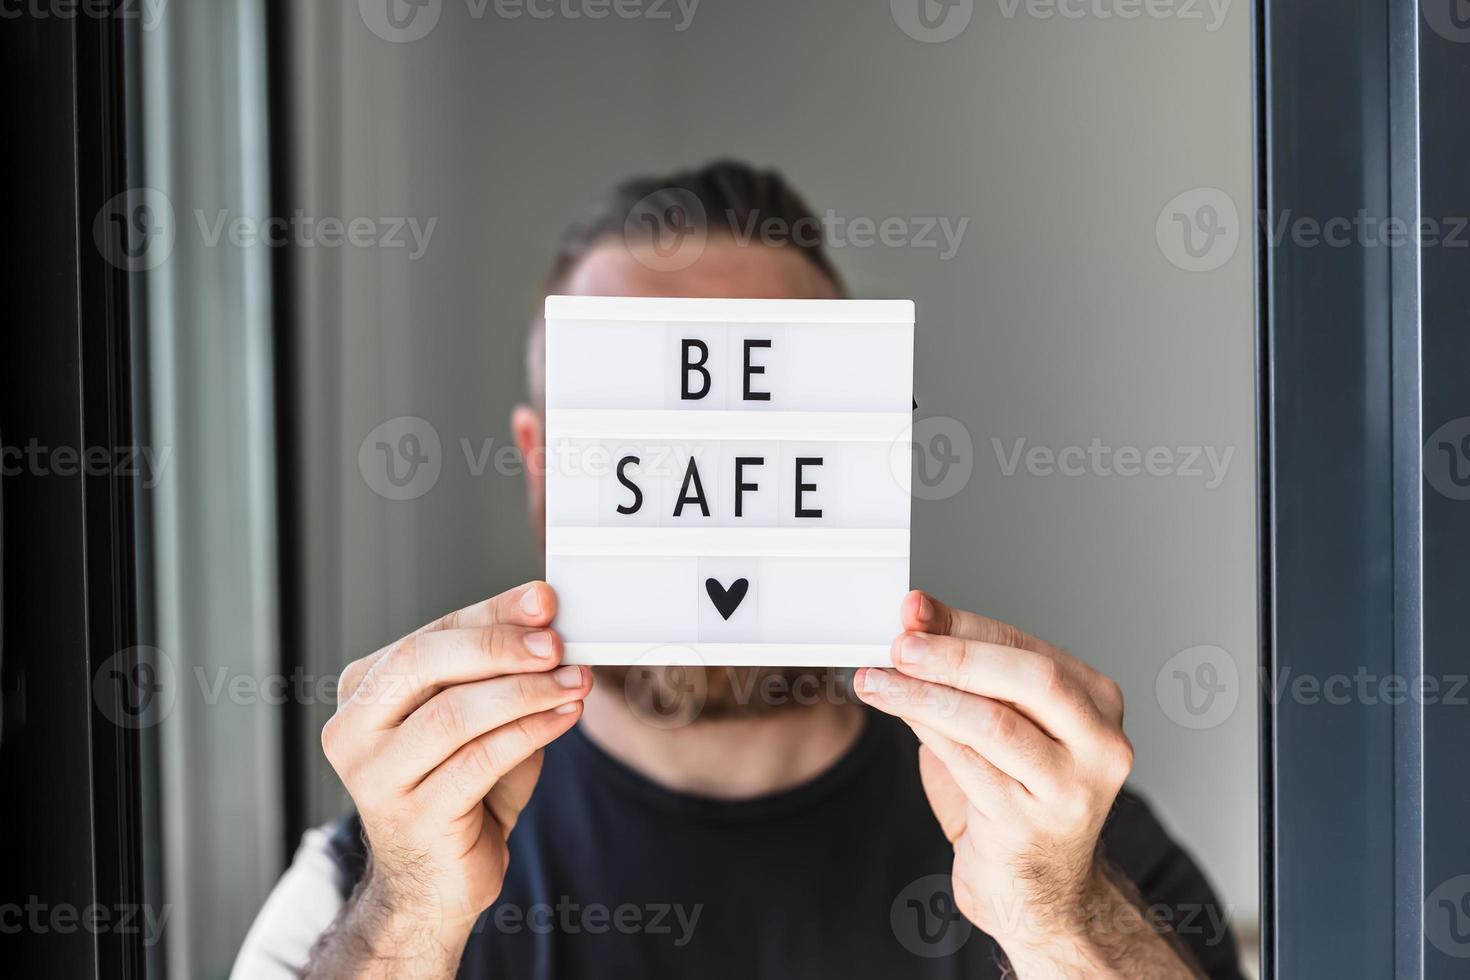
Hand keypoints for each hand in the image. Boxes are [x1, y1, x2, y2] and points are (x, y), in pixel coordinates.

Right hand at [311, 581, 589, 976]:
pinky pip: (479, 760)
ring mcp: (376, 778)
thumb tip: (545, 619)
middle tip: (555, 641)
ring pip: (454, 714)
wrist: (437, 883)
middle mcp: (355, 731)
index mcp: (363, 692)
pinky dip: (530, 731)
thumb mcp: (480, 718)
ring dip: (525, 691)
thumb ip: (502, 669)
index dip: (490, 613)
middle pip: (422, 664)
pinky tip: (564, 717)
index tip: (543, 601)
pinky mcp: (414, 818)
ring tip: (573, 680)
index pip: (428, 635)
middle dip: (498, 645)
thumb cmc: (461, 792)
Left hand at [856, 591, 1190, 975]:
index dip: (964, 625)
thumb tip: (916, 614)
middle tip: (900, 645)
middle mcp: (1100, 742)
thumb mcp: (991, 719)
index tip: (912, 611)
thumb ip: (961, 667)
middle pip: (1029, 678)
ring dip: (924, 695)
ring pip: (993, 722)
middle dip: (955, 654)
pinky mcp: (1033, 824)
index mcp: (1097, 702)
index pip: (1026, 646)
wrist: (1035, 890)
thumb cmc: (1011, 796)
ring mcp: (1072, 788)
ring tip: (877, 680)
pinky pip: (969, 765)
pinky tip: (896, 713)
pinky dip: (926, 732)